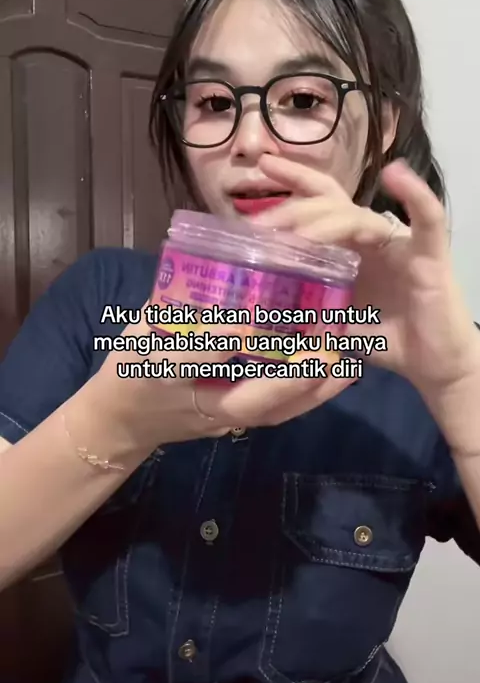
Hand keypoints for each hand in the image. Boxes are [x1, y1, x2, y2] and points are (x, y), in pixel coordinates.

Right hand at [93, 305, 354, 453]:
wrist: (119, 423)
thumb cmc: (128, 367)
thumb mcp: (140, 328)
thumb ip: (176, 298)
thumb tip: (219, 257)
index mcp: (162, 371)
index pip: (199, 356)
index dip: (227, 338)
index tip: (255, 317)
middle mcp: (196, 403)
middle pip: (249, 400)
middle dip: (292, 377)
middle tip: (328, 348)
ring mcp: (219, 422)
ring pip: (272, 414)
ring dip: (312, 390)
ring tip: (346, 360)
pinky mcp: (235, 425)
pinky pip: (276, 415)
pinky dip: (309, 397)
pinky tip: (337, 374)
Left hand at [252, 154, 479, 401]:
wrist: (432, 364)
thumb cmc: (386, 340)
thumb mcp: (333, 323)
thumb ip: (307, 310)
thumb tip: (262, 311)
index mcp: (348, 247)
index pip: (318, 204)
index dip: (293, 181)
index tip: (262, 164)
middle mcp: (370, 237)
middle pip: (329, 205)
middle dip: (292, 207)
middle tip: (259, 223)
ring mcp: (399, 243)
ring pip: (357, 217)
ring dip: (324, 222)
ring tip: (296, 235)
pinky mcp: (429, 255)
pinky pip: (426, 219)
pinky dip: (414, 194)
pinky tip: (395, 175)